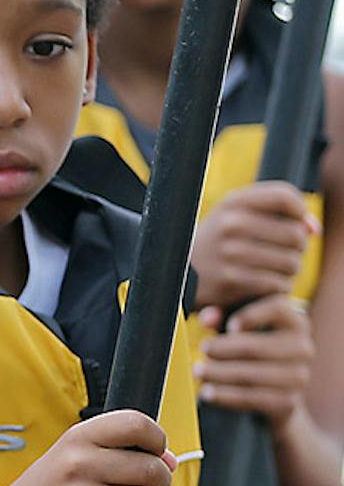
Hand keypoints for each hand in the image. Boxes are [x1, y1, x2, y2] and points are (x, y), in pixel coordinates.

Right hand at [187, 181, 316, 308]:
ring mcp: (230, 253)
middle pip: (295, 235)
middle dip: (295, 249)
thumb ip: (278, 214)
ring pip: (291, 263)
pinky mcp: (231, 281)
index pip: (286, 196)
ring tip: (268, 270)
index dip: (300, 212)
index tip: (295, 224)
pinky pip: (278, 285)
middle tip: (279, 253)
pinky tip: (261, 285)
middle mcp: (230, 223)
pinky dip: (276, 288)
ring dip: (287, 271)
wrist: (172, 272)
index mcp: (232, 202)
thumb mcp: (235, 216)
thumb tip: (313, 229)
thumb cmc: (216, 243)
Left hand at [195, 292, 313, 425]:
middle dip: (223, 349)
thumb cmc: (249, 346)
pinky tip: (208, 392)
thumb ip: (221, 315)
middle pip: (256, 347)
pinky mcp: (288, 403)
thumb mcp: (237, 326)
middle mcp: (302, 348)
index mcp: (294, 321)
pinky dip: (227, 396)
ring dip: (220, 374)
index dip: (251, 315)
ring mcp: (298, 377)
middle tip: (202, 349)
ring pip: (252, 376)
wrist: (271, 390)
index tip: (230, 325)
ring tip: (198, 371)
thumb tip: (207, 319)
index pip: (279, 308)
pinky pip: (253, 399)